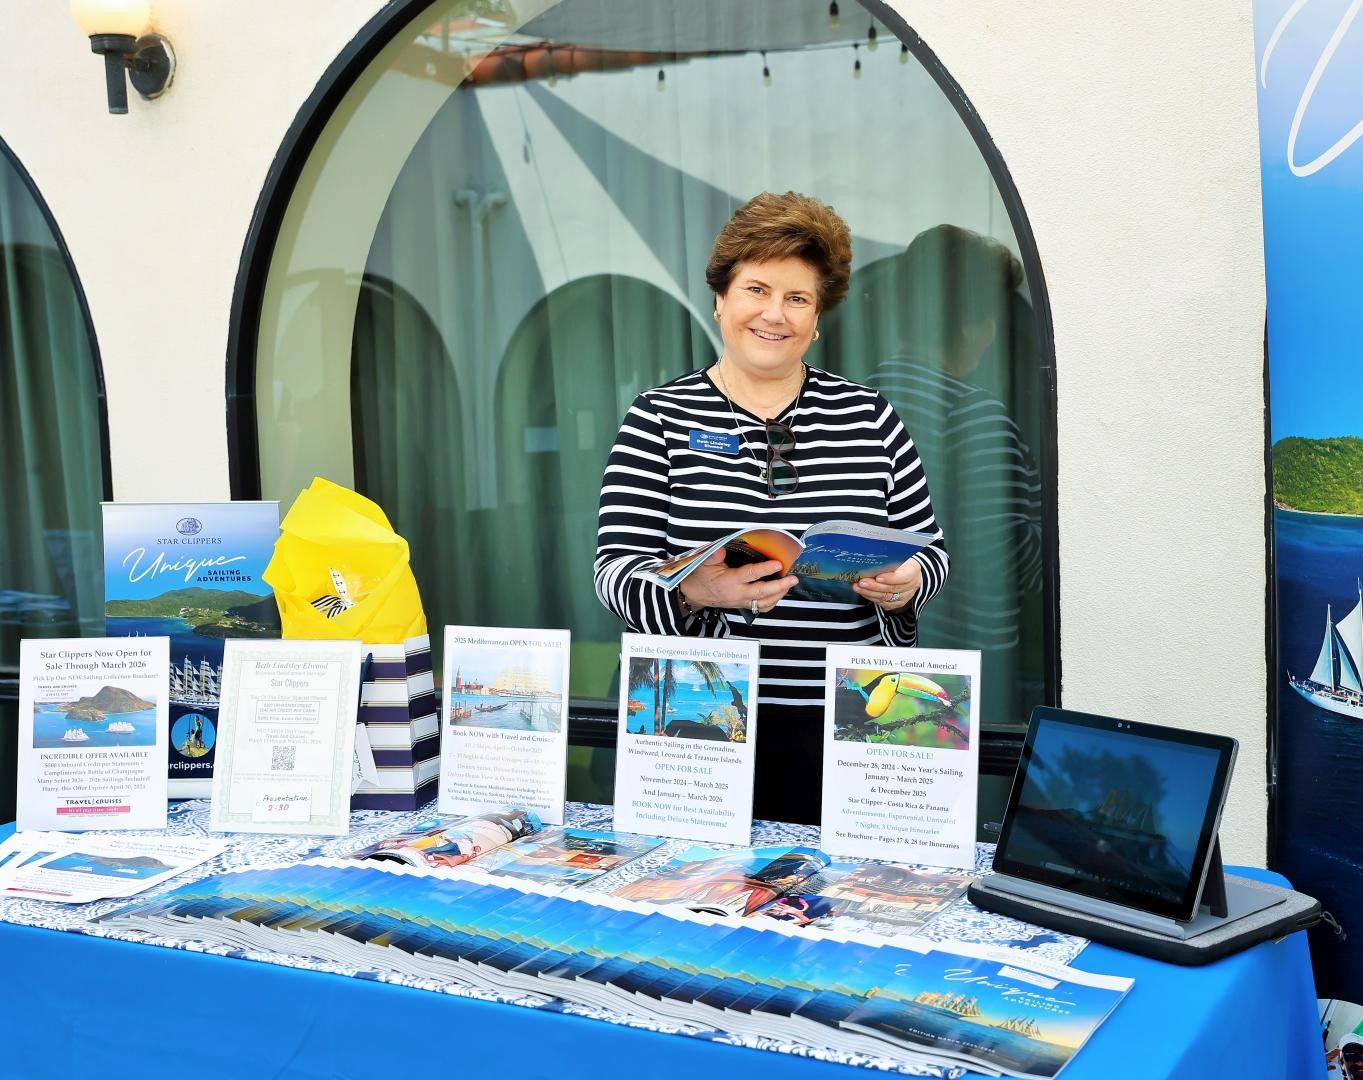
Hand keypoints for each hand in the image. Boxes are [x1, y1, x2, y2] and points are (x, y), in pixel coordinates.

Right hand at [679, 548, 798, 615]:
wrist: (696, 594)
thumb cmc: (701, 576)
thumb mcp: (703, 562)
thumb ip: (714, 555)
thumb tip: (722, 548)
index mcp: (728, 581)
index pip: (750, 575)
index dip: (765, 569)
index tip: (778, 563)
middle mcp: (737, 593)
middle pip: (762, 593)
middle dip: (780, 586)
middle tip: (793, 578)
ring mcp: (741, 601)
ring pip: (765, 603)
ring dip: (779, 594)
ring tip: (789, 584)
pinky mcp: (744, 605)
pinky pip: (762, 607)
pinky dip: (773, 601)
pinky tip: (779, 592)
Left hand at [853, 556, 922, 612]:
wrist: (912, 571)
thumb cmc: (903, 561)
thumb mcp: (899, 556)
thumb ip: (888, 560)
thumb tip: (870, 560)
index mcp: (913, 570)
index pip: (903, 577)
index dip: (891, 579)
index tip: (878, 577)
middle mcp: (911, 585)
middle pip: (892, 588)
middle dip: (874, 586)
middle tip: (862, 582)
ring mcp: (905, 595)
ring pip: (887, 597)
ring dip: (870, 593)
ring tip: (858, 587)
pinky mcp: (898, 603)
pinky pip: (884, 603)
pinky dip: (872, 598)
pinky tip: (864, 593)